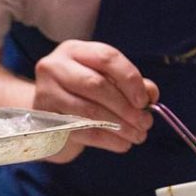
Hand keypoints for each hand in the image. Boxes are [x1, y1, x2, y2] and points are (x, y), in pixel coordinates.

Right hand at [32, 40, 158, 162]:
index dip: (130, 79)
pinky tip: (122, 144)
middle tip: (145, 123)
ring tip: (137, 135)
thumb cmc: (82, 93)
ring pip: (89, 111)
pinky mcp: (45, 119)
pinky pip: (82, 131)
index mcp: (74, 51)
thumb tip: (150, 95)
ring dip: (120, 126)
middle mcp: (55, 67)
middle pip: (96, 85)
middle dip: (126, 107)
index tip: (145, 100)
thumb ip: (130, 83)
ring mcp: (46, 93)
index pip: (106, 58)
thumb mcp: (105, 79)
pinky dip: (108, 140)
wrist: (48, 114)